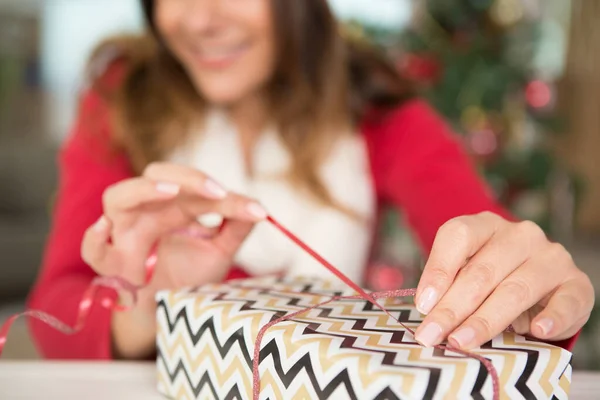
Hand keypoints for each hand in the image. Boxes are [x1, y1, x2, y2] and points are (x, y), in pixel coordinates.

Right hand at [80, 162, 265, 357]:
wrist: (168, 311)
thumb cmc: (189, 276)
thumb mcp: (219, 251)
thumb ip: (236, 228)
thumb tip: (261, 209)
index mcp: (172, 204)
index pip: (191, 183)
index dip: (220, 190)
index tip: (253, 209)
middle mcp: (147, 211)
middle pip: (155, 175)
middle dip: (185, 177)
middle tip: (215, 191)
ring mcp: (124, 234)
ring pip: (117, 198)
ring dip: (142, 190)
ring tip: (169, 191)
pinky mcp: (112, 265)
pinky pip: (94, 251)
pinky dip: (94, 239)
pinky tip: (106, 229)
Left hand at [413, 211, 594, 349]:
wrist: (540, 285)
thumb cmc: (490, 278)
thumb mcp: (464, 272)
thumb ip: (446, 283)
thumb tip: (426, 308)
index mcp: (486, 225)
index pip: (458, 236)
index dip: (438, 270)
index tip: (423, 305)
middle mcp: (520, 235)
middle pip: (481, 271)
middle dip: (452, 308)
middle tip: (433, 335)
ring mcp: (551, 257)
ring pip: (515, 289)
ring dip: (486, 320)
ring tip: (463, 341)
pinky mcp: (576, 283)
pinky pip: (567, 301)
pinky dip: (552, 318)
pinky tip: (536, 332)